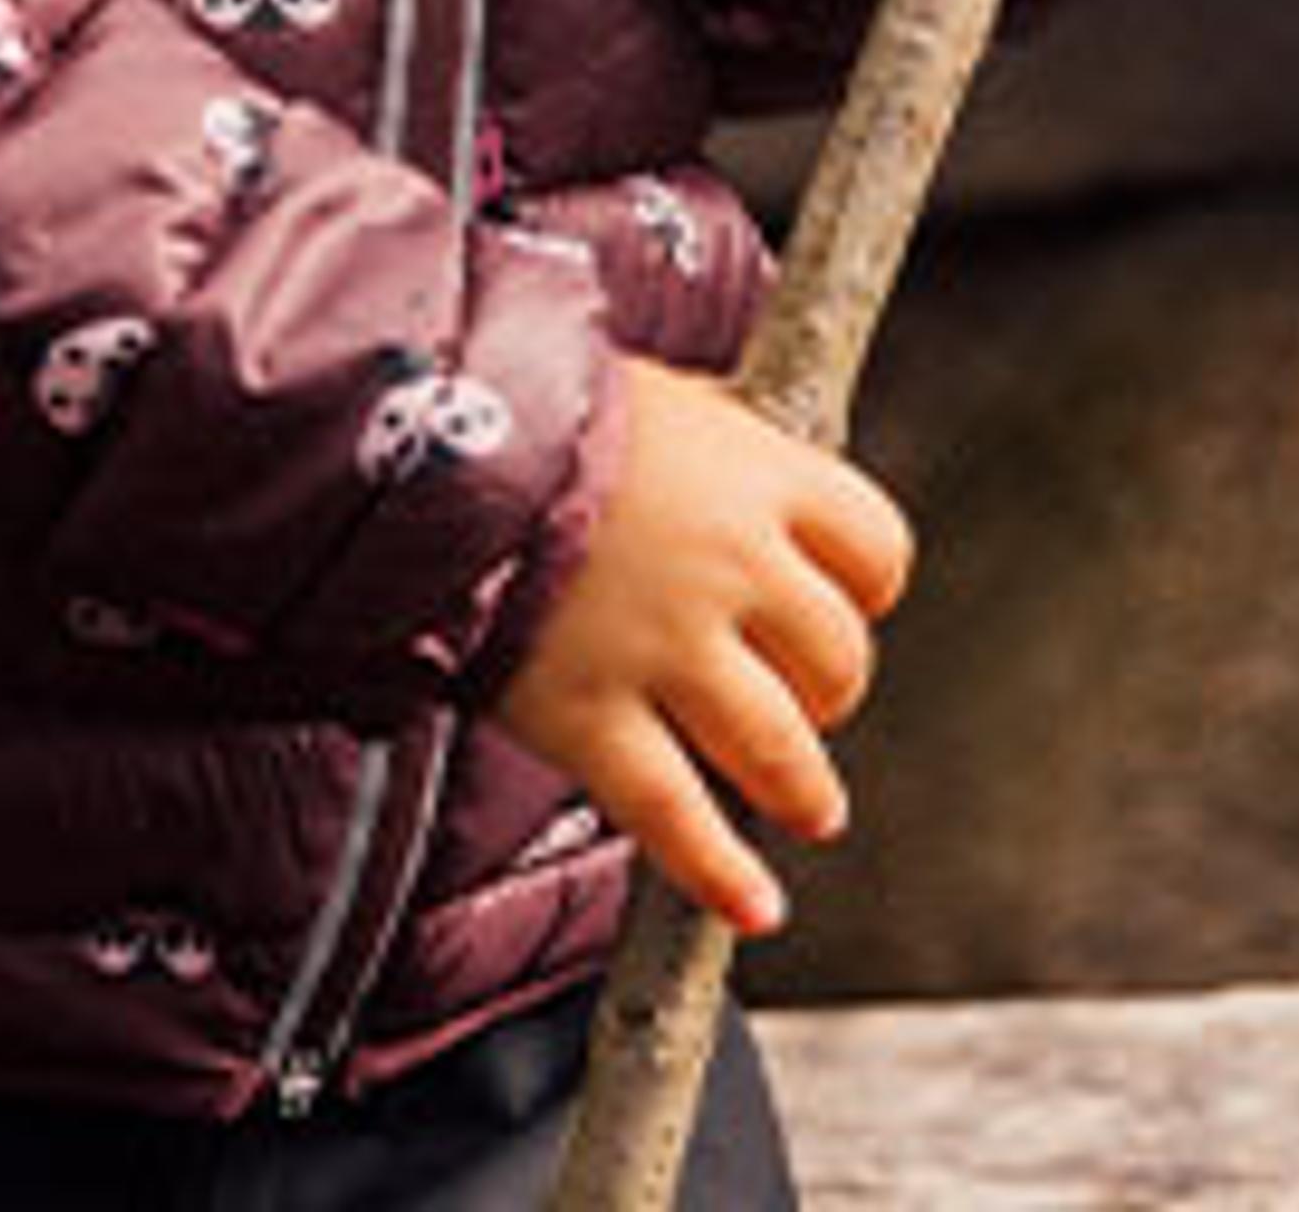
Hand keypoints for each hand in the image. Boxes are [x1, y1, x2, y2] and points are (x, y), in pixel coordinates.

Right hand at [487, 361, 913, 934]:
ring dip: (802, 791)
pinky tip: (752, 905)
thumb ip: (716, 445)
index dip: (863, 586)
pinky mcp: (590, 715)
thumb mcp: (652, 392)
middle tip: (801, 700)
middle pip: (836, 660)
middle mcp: (728, 566)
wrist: (423, 434)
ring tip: (805, 807)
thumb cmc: (534, 398)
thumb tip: (746, 468)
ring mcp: (663, 648)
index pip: (875, 548)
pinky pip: (675, 820)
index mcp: (754, 474)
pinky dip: (719, 874)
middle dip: (826, 691)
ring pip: (779, 751)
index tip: (842, 601)